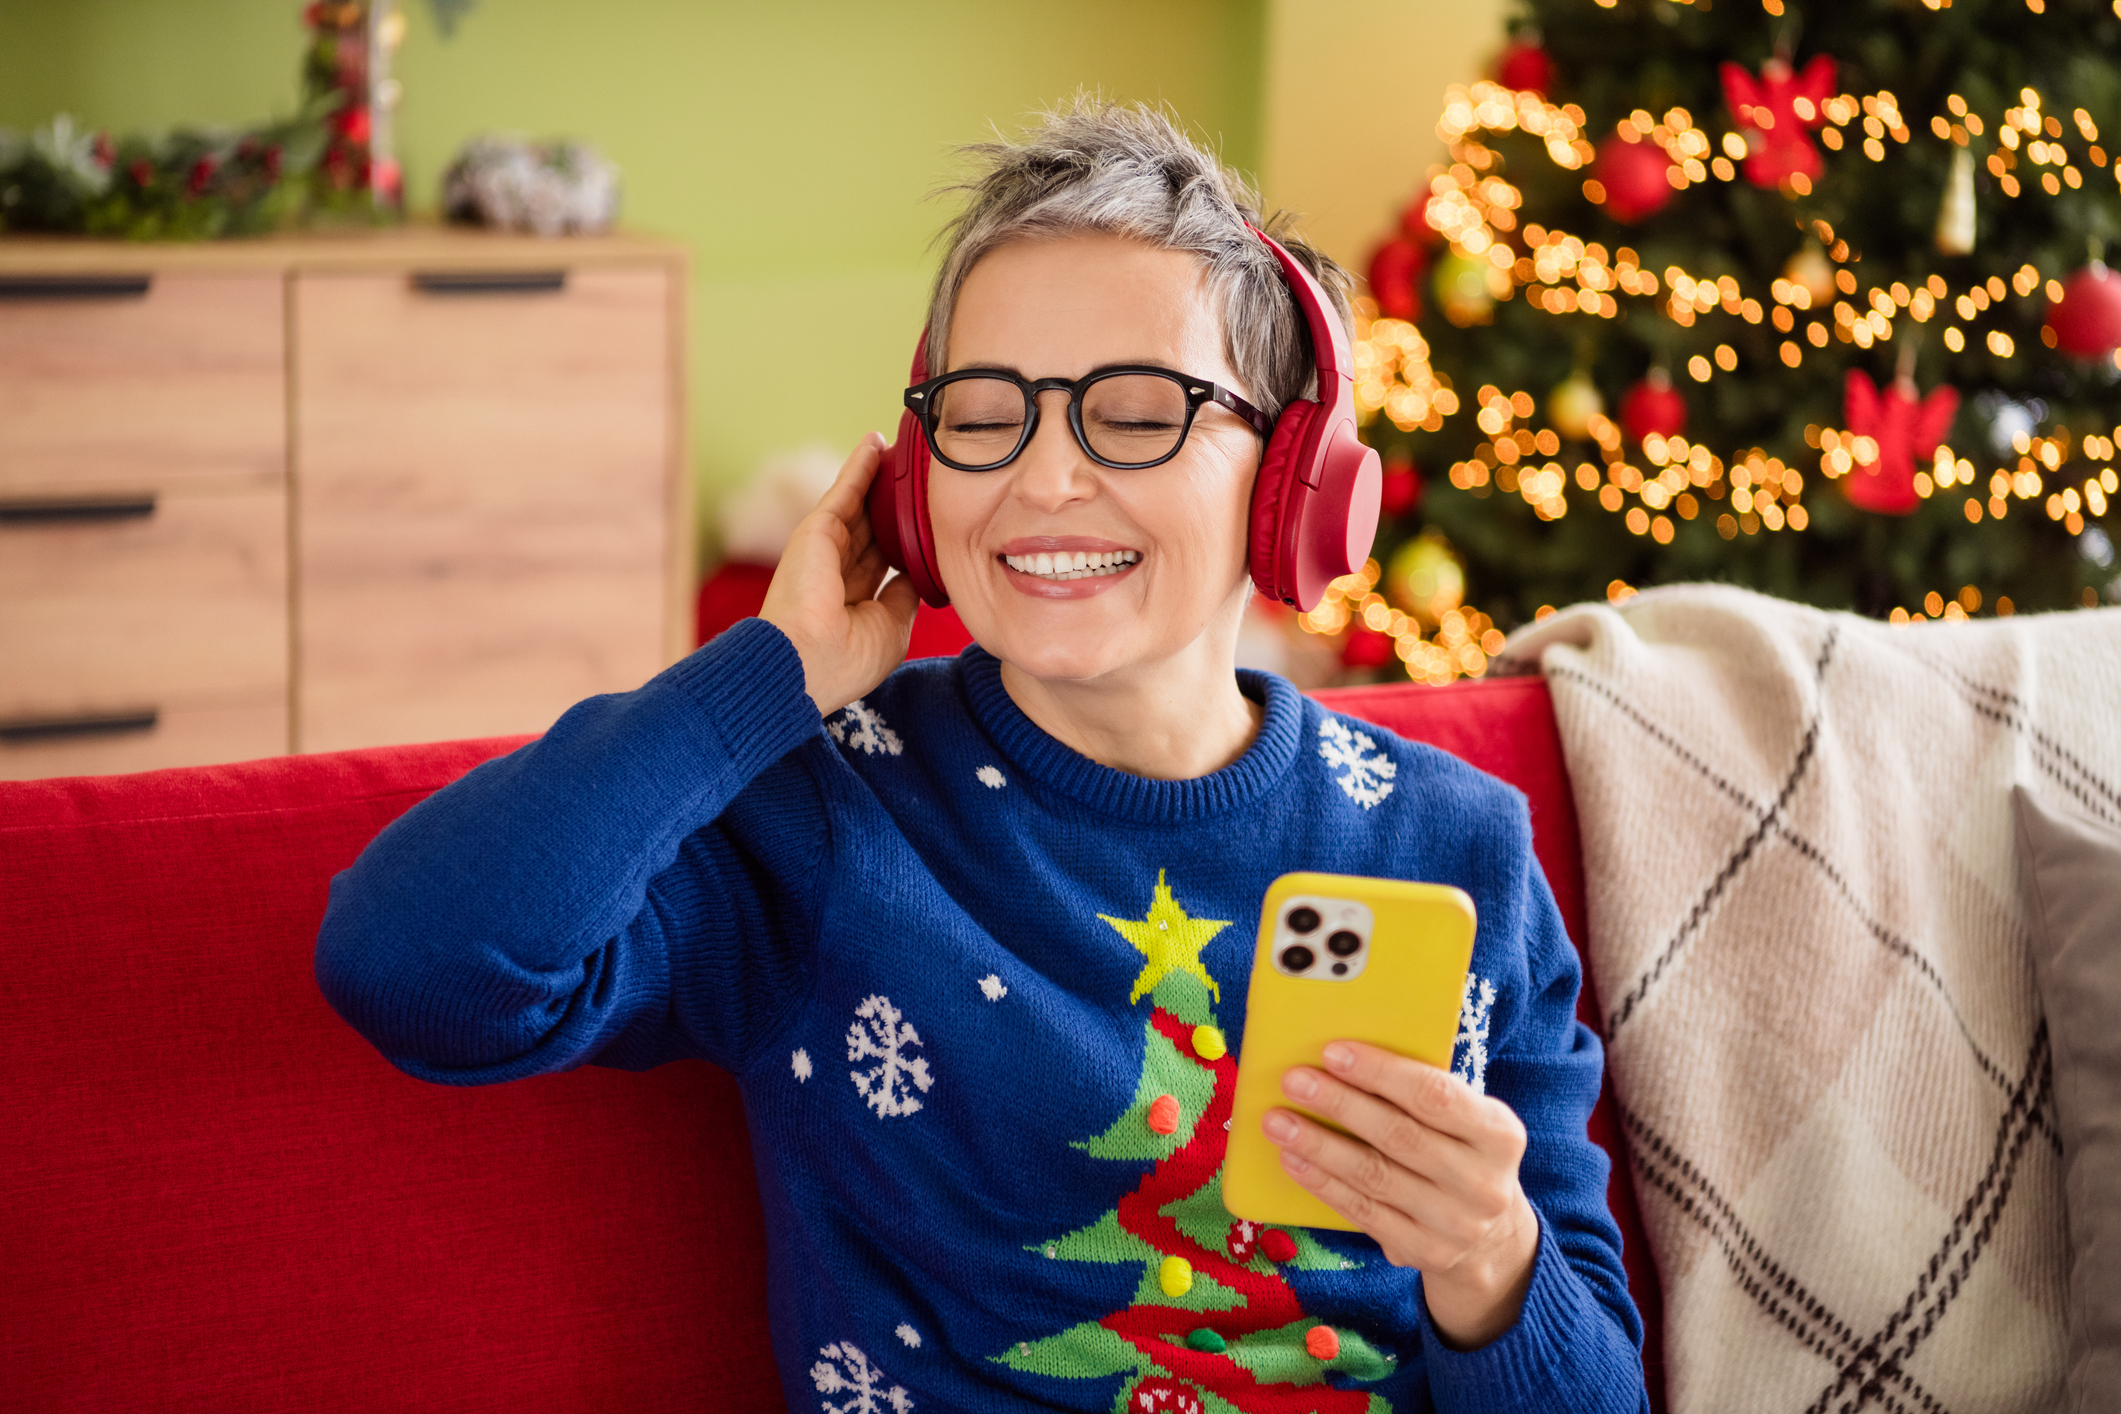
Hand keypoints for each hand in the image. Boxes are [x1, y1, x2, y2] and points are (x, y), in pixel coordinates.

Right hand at [758, 433, 920, 716]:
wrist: (805, 662)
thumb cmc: (847, 660)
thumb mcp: (891, 630)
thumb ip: (902, 597)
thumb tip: (915, 575)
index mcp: (853, 601)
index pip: (884, 560)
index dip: (904, 539)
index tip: (927, 520)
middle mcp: (837, 572)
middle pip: (874, 527)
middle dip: (894, 503)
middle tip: (919, 474)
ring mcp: (825, 549)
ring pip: (860, 505)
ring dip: (879, 476)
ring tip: (904, 448)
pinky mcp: (816, 529)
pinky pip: (844, 491)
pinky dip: (860, 466)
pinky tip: (876, 442)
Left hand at [1264, 1041, 1539, 1349]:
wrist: (1491, 1236)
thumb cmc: (1461, 1153)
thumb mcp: (1467, 1121)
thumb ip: (1423, 1093)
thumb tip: (1342, 1059)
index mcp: (1499, 1134)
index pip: (1436, 1095)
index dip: (1381, 1072)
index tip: (1332, 1051)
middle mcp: (1483, 1182)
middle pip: (1399, 1135)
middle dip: (1340, 1104)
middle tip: (1294, 1080)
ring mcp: (1455, 1224)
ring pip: (1374, 1176)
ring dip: (1319, 1146)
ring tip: (1278, 1121)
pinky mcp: (1423, 1251)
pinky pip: (1362, 1212)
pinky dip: (1323, 1183)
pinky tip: (1293, 1160)